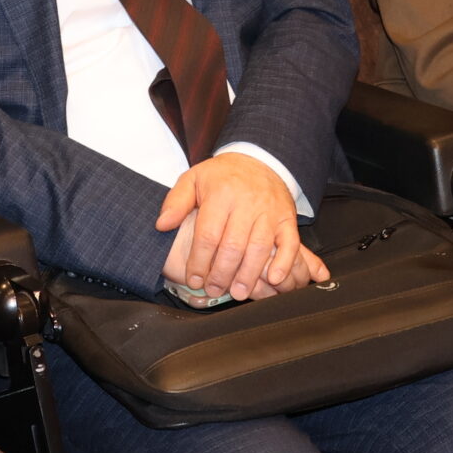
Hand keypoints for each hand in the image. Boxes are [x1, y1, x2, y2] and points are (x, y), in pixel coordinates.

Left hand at [157, 152, 323, 300]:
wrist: (258, 160)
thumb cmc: (222, 176)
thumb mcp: (193, 179)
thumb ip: (175, 202)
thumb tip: (162, 225)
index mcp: (221, 194)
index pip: (208, 234)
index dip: (199, 261)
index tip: (194, 280)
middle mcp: (247, 203)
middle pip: (234, 245)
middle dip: (222, 273)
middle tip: (214, 290)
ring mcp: (269, 211)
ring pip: (260, 248)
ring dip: (249, 274)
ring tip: (238, 292)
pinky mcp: (287, 218)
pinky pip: (290, 243)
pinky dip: (284, 262)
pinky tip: (275, 278)